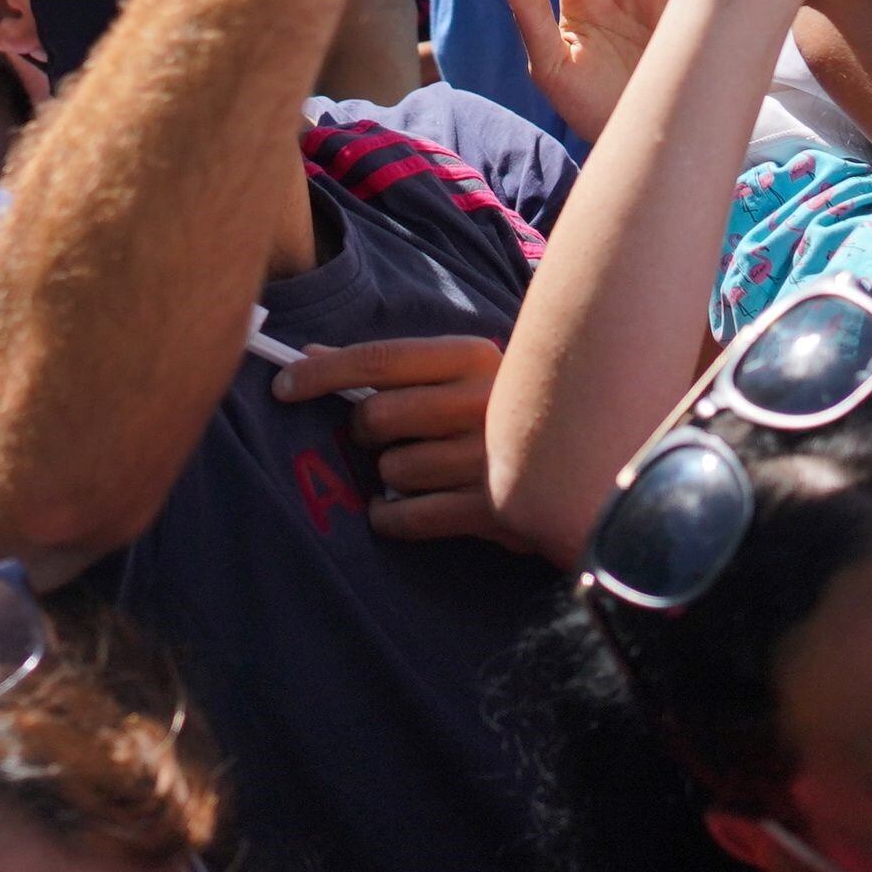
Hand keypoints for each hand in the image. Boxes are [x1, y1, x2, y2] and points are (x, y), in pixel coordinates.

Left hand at [272, 337, 507, 540]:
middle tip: (390, 437)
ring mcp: (494, 458)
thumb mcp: (456, 374)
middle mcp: (486, 402)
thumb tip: (308, 354)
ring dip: (392, 478)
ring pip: (392, 471)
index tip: (282, 387)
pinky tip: (399, 510)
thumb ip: (387, 366)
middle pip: (377, 417)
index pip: (379, 359)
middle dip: (367, 432)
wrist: (588, 465)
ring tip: (425, 471)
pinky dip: (392, 517)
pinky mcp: (499, 511)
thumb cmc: (501, 411)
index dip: (321, 373)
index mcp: (474, 357)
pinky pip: (410, 517)